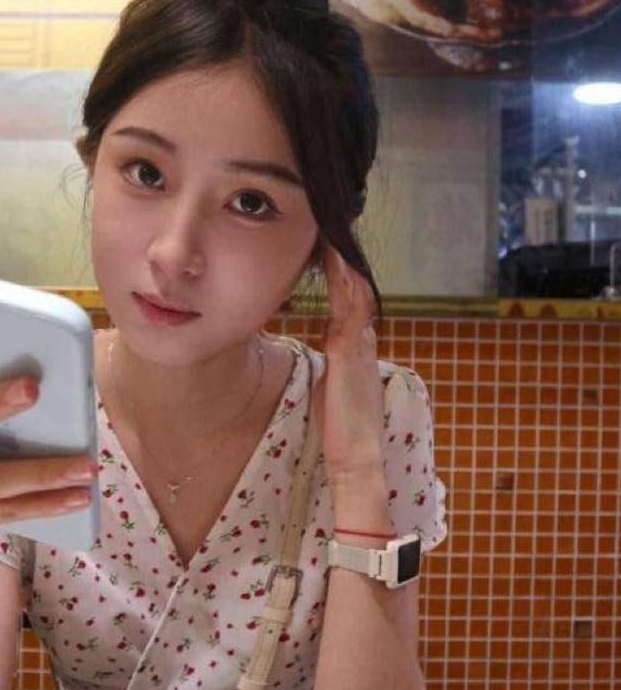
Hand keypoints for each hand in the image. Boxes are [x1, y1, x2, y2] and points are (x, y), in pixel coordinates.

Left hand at [310, 243, 384, 492]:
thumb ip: (331, 366)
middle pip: (357, 292)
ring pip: (355, 295)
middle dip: (345, 264)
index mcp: (358, 350)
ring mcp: (359, 347)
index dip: (343, 278)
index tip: (330, 253)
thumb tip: (326, 354)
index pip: (351, 304)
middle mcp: (363, 343)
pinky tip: (336, 264)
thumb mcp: (333, 387)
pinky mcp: (349, 355)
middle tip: (332, 232)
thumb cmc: (341, 428)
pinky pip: (350, 311)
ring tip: (331, 237)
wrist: (357, 456)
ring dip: (343, 266)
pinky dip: (344, 285)